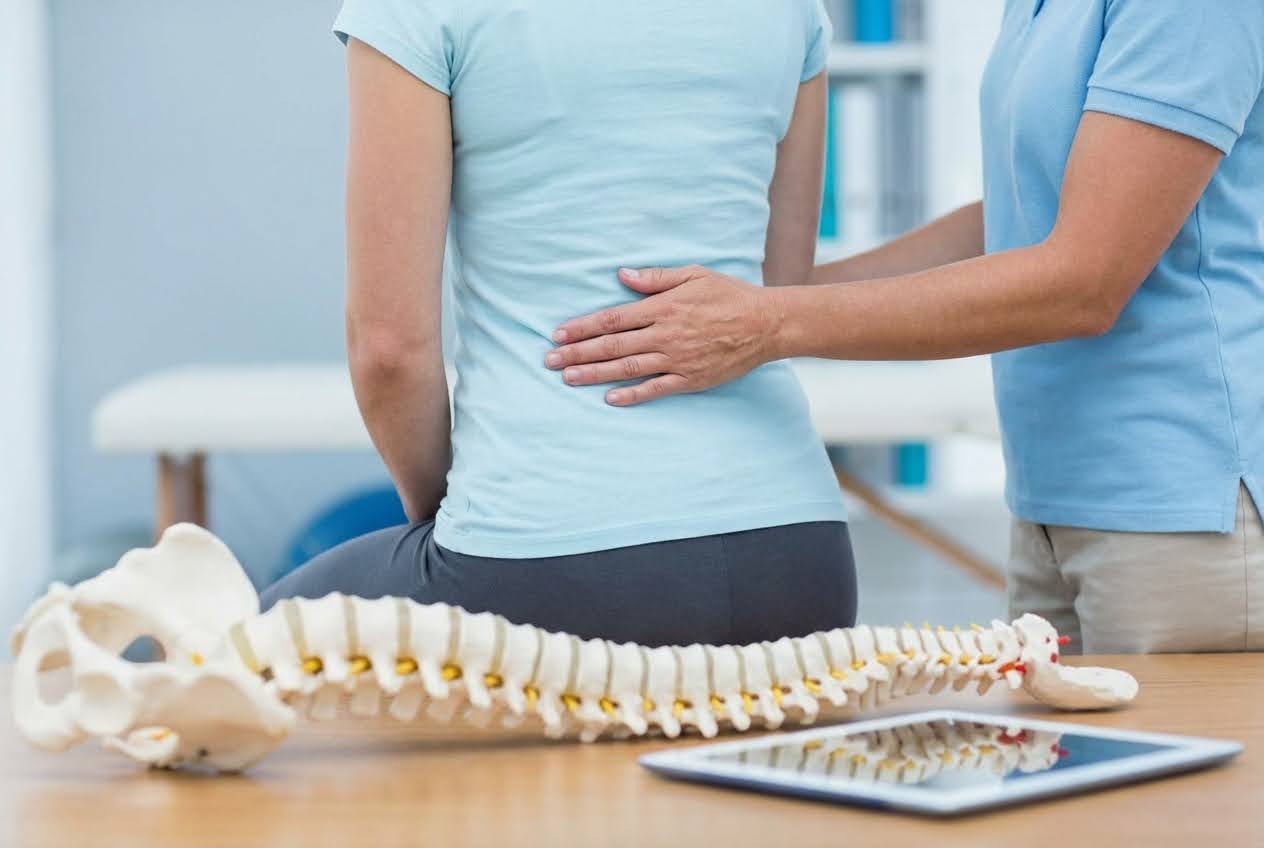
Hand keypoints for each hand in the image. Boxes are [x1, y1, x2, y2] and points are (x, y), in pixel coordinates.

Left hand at [545, 266, 779, 405]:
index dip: (582, 327)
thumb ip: (654, 278)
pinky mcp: (690, 378)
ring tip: (568, 379)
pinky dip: (632, 395)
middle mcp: (664, 334)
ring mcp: (677, 359)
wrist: (765, 323)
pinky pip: (655, 389)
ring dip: (595, 374)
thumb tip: (620, 275)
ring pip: (627, 368)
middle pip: (612, 346)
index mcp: (662, 307)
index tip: (558, 334)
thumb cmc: (729, 295)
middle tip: (549, 361)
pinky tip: (609, 398)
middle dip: (577, 353)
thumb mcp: (692, 275)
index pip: (612, 319)